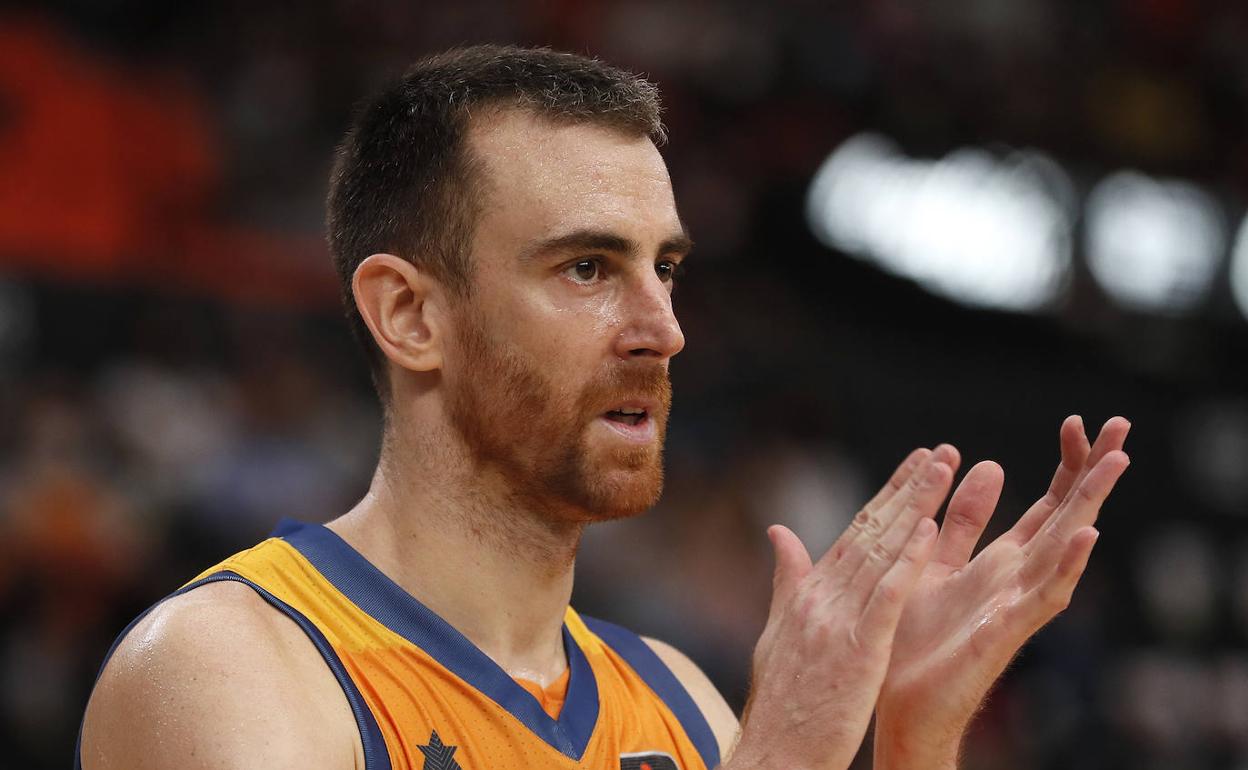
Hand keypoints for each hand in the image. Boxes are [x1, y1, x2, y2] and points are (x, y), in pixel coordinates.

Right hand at [730, 448, 956, 769]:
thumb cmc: (779, 705)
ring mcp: (837, 621)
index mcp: (807, 595)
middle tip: (941, 451)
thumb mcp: (778, 634)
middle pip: (870, 531)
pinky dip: (907, 562)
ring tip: (944, 470)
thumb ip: (786, 580)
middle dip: (908, 488)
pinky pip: (886, 598)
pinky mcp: (856, 650)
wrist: (771, 755)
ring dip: (915, 507)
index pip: (853, 533)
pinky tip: (929, 532)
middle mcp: (820, 598)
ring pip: (882, 552)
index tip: (913, 465)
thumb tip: (778, 532)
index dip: (886, 496)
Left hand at [873, 416, 1130, 767]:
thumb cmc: (913, 637)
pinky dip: (1065, 565)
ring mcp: (1015, 604)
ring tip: (1117, 463)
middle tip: (1122, 424)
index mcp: (1000, 561)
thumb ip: (961, 521)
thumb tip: (983, 463)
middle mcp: (1016, 579)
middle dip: (1093, 472)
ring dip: (1089, 505)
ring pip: (1063, 548)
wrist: (895, 699)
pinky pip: (1042, 596)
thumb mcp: (934, 562)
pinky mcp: (1003, 631)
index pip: (1045, 505)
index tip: (1075, 422)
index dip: (1064, 465)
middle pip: (1066, 516)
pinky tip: (1084, 535)